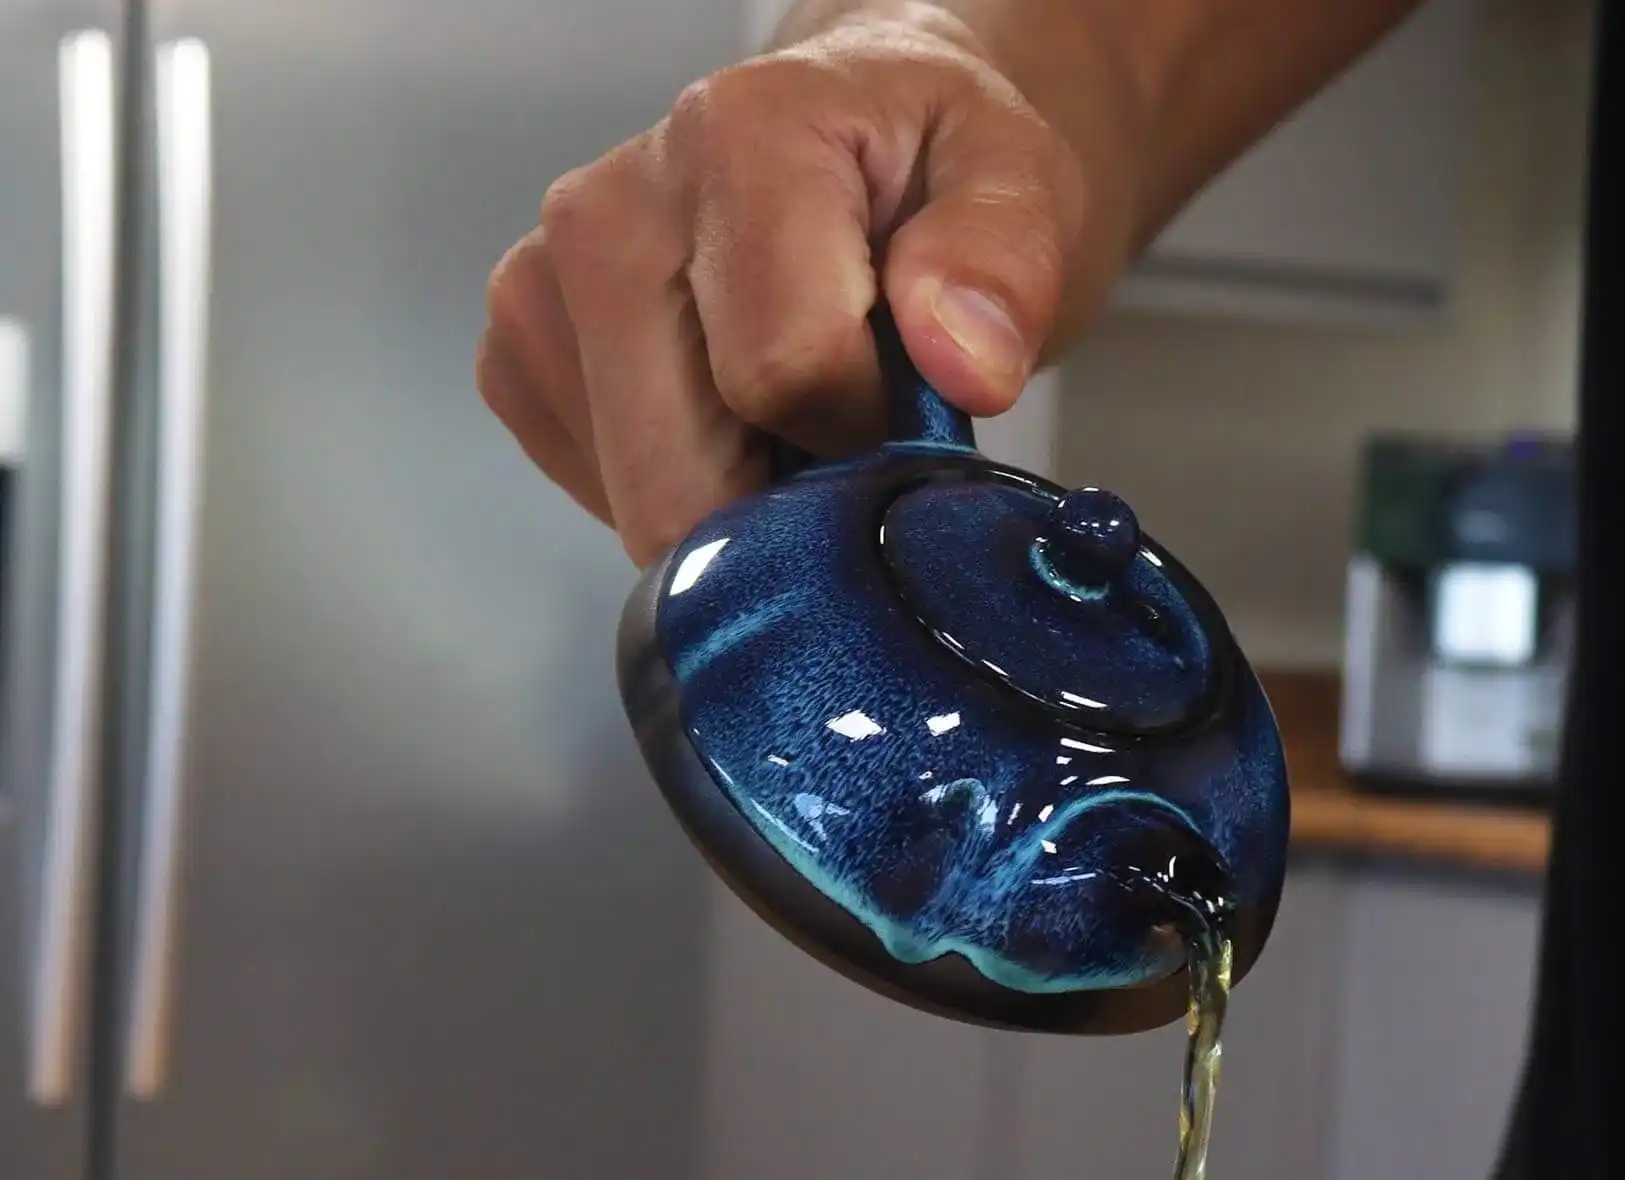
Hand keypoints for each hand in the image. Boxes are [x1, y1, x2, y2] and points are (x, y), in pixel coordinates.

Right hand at [476, 9, 1112, 566]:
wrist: (857, 145)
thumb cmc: (930, 171)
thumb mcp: (1018, 182)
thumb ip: (1004, 259)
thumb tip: (965, 359)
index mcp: (733, 141)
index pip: (783, 376)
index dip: (864, 436)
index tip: (902, 402)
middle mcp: (607, 212)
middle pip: (684, 480)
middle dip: (787, 503)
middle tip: (850, 431)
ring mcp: (543, 292)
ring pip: (644, 508)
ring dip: (738, 503)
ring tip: (794, 412)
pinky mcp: (520, 362)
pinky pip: (605, 502)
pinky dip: (686, 493)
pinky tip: (731, 425)